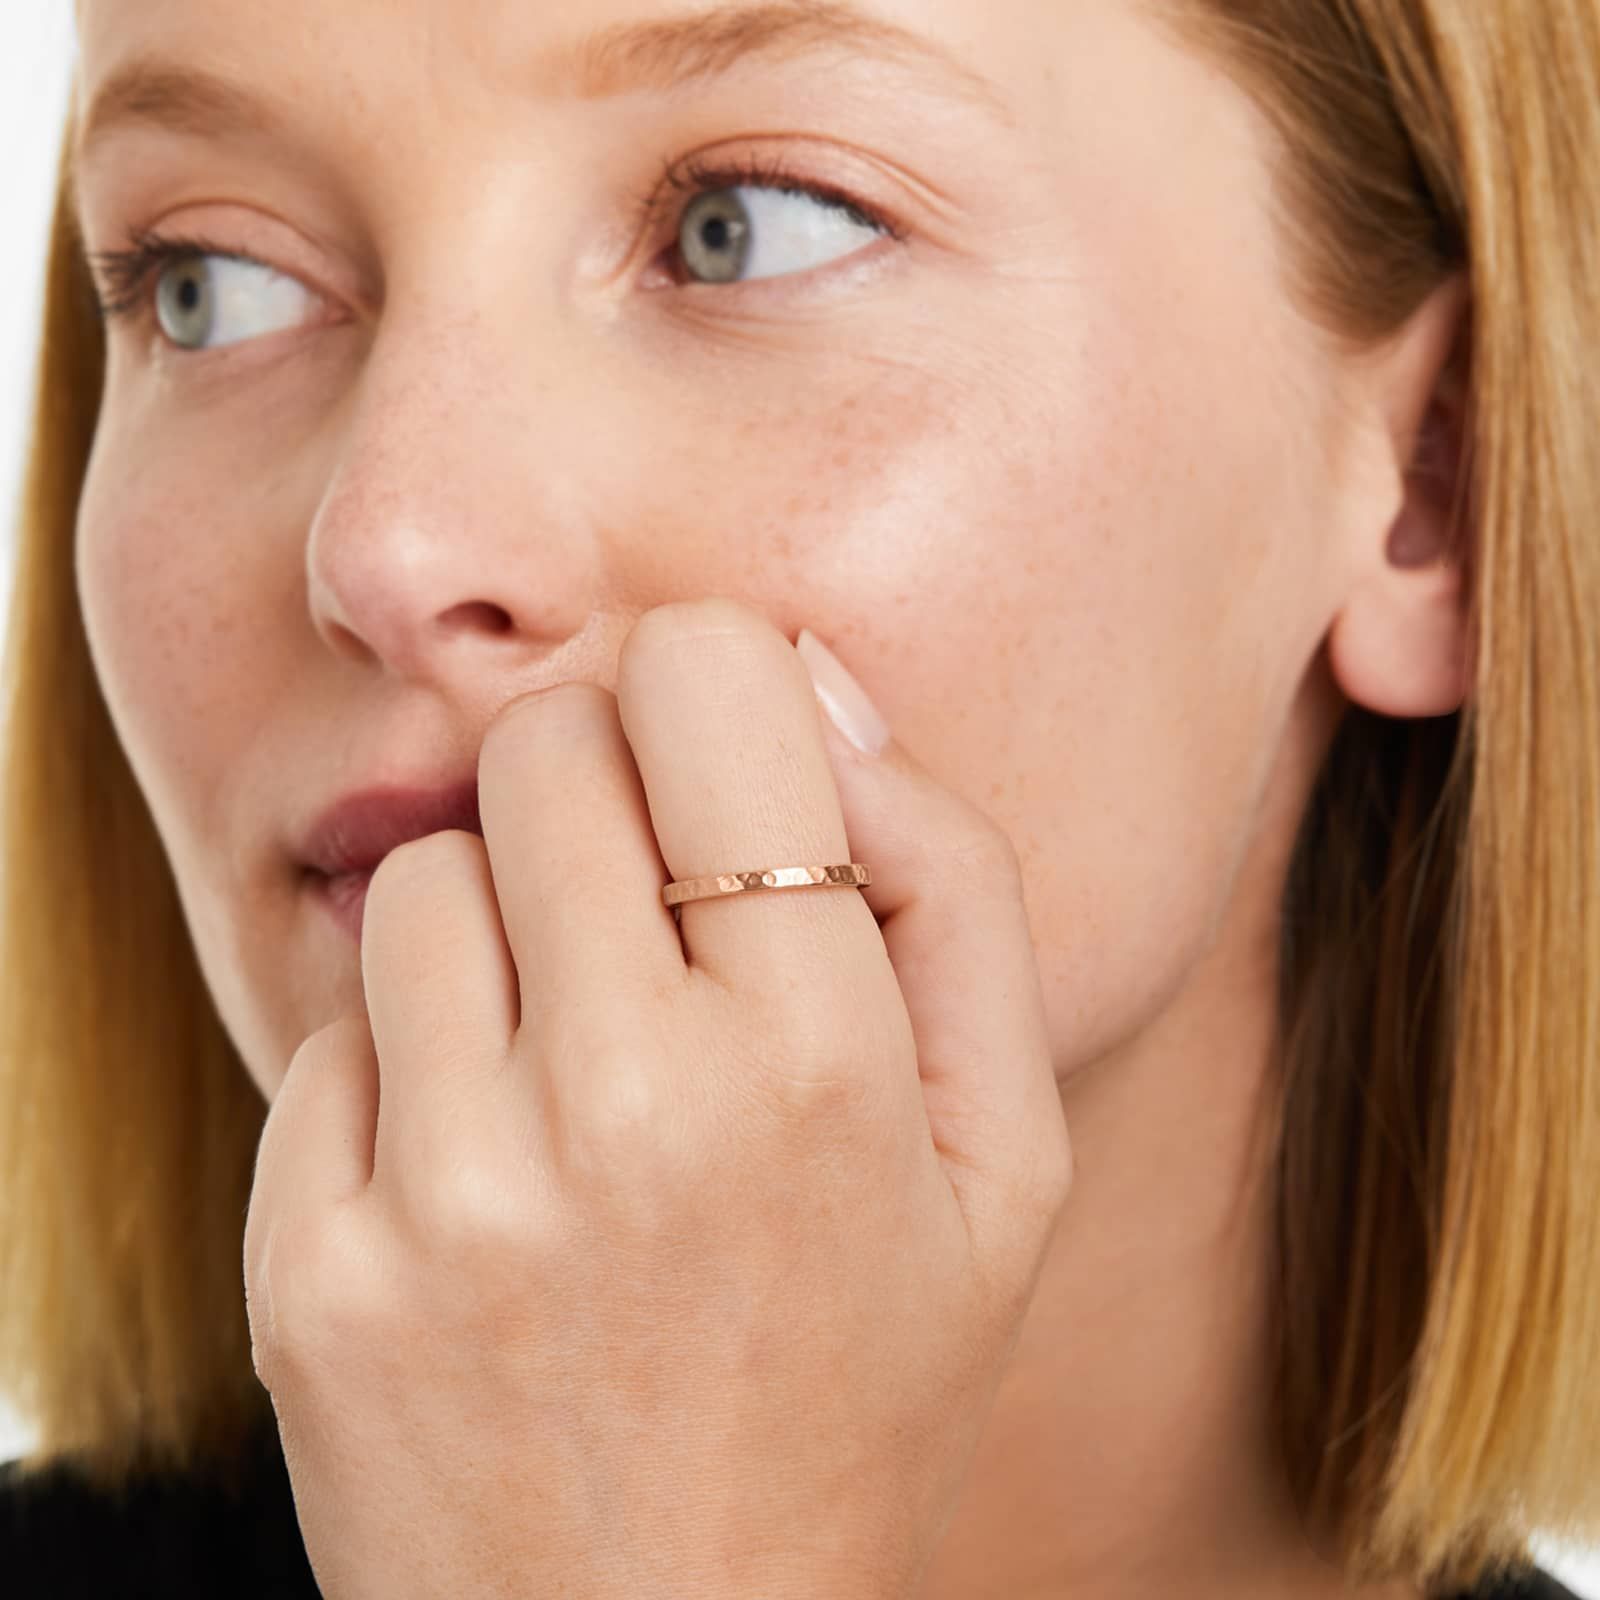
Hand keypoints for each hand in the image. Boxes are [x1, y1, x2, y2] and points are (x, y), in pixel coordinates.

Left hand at [243, 597, 1072, 1599]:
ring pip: (426, 874)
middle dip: (606, 794)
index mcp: (816, 1054)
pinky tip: (488, 1172)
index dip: (714, 690)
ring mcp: (443, 1191)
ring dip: (503, 924)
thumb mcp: (1008, 1155)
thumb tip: (812, 692)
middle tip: (654, 922)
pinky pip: (337, 1031)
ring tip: (572, 1058)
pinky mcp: (311, 1270)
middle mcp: (619, 1100)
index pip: (704, 679)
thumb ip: (955, 886)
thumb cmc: (865, 1385)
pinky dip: (412, 1065)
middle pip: (545, 751)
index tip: (724, 770)